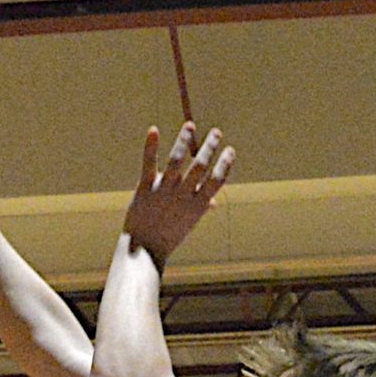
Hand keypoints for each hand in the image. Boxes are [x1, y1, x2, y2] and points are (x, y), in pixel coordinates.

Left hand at [122, 122, 233, 264]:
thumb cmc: (168, 237)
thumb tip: (212, 204)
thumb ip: (200, 208)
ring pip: (177, 160)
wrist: (144, 251)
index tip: (231, 150)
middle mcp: (182, 196)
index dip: (225, 164)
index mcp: (197, 205)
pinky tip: (154, 130)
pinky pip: (149, 164)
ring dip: (184, 140)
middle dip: (210, 147)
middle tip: (216, 132)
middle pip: (200, 166)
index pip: (217, 181)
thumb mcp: (189, 223)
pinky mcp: (145, 189)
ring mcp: (164, 191)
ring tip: (190, 125)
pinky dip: (151, 146)